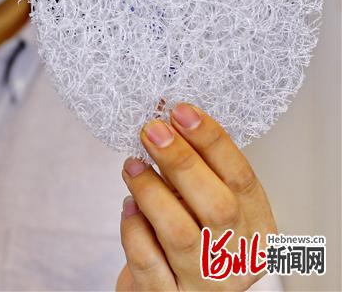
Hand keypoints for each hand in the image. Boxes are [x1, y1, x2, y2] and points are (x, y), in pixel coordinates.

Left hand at [116, 103, 276, 290]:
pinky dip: (134, 228)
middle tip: (152, 130)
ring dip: (151, 191)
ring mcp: (203, 285)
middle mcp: (236, 261)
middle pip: (218, 206)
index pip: (243, 180)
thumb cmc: (188, 245)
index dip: (213, 142)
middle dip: (182, 161)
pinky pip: (147, 261)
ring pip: (180, 234)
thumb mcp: (202, 208)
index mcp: (258, 232)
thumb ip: (191, 171)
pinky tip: (127, 205)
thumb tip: (166, 120)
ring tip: (131, 165)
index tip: (182, 112)